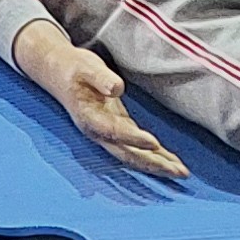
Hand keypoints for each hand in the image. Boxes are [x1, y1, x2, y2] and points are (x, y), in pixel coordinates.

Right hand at [12, 18, 188, 180]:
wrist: (59, 72)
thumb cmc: (73, 68)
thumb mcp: (85, 66)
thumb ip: (101, 77)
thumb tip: (117, 88)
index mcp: (88, 117)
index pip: (113, 131)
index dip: (133, 139)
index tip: (154, 143)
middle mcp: (98, 131)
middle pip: (127, 154)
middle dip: (153, 164)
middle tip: (178, 172)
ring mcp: (107, 133)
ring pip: (133, 155)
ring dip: (157, 165)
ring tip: (181, 172)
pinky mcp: (116, 128)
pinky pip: (136, 148)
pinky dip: (153, 156)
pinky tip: (169, 161)